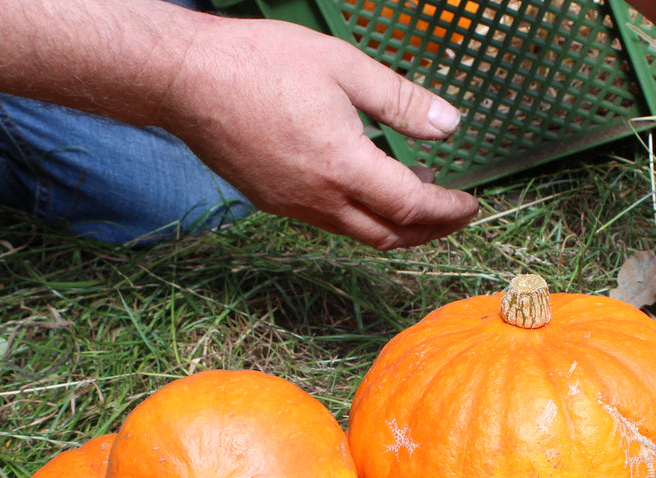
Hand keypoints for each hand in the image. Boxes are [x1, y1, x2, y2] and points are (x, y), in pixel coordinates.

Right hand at [164, 17, 478, 249]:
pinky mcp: (272, 201)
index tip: (471, 203)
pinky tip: (366, 182)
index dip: (449, 210)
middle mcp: (318, 199)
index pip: (412, 207)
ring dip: (395, 223)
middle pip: (389, 236)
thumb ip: (400, 100)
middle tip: (454, 212)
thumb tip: (449, 125)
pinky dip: (361, 213)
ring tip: (417, 191)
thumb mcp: (343, 67)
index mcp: (342, 166)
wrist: (184, 79)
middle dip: (430, 230)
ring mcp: (292, 206)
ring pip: (358, 233)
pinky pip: (329, 221)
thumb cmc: (260, 63)